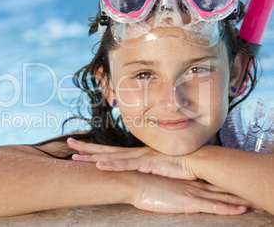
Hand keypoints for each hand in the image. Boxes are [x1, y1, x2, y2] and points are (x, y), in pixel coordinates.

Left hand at [67, 138, 195, 179]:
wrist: (196, 160)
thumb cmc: (178, 165)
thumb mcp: (157, 167)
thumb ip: (146, 169)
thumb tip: (137, 174)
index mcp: (135, 154)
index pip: (110, 152)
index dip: (93, 149)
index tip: (78, 147)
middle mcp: (134, 153)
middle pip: (105, 150)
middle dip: (85, 148)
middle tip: (67, 143)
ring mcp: (139, 157)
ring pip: (110, 157)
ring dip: (92, 158)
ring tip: (74, 158)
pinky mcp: (146, 162)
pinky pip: (126, 165)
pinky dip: (112, 165)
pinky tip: (99, 166)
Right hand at [130, 174, 253, 214]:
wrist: (133, 180)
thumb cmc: (139, 180)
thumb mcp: (153, 179)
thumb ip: (161, 180)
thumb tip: (161, 181)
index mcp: (184, 179)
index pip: (208, 180)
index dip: (223, 180)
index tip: (235, 179)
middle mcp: (191, 184)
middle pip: (220, 187)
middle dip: (237, 189)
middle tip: (252, 189)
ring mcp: (191, 192)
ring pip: (221, 197)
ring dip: (239, 200)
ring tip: (255, 202)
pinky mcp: (188, 201)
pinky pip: (213, 207)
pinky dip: (227, 208)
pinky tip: (240, 211)